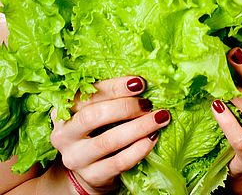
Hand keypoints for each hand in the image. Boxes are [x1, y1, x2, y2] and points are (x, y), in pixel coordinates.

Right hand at [50, 76, 170, 193]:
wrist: (90, 168)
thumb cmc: (98, 128)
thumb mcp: (97, 110)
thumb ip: (111, 97)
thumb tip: (142, 83)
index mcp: (64, 110)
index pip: (87, 94)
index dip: (114, 87)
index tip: (139, 82)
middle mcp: (64, 134)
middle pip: (93, 116)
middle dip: (125, 107)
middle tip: (148, 103)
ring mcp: (76, 158)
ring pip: (107, 141)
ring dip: (138, 127)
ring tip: (159, 118)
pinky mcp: (91, 176)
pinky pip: (118, 163)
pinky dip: (138, 149)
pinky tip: (153, 138)